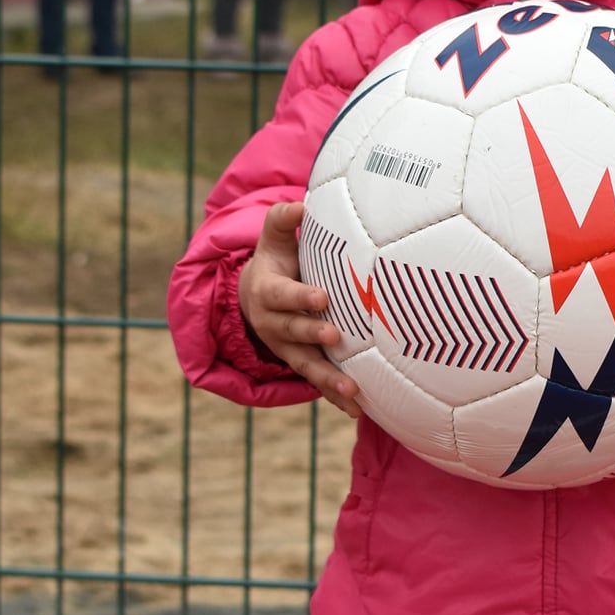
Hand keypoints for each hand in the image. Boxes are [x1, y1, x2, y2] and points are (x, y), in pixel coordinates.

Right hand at [238, 201, 359, 414]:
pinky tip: (360, 410)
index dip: (300, 297)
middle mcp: (274, 325)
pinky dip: (336, 398)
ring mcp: (288, 349)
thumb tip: (301, 204)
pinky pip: (318, 383)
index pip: (283, 295)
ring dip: (328, 380)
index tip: (322, 296)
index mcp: (268, 292)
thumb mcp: (273, 236)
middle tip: (336, 337)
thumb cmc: (276, 258)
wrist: (255, 296)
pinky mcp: (302, 364)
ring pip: (307, 366)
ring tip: (352, 391)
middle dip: (313, 336)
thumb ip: (284, 219)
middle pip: (293, 334)